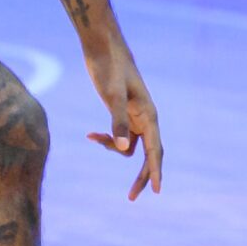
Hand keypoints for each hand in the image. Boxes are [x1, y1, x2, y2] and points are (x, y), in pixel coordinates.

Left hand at [82, 38, 162, 199]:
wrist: (102, 47)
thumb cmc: (109, 68)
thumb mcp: (111, 95)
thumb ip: (117, 121)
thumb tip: (123, 149)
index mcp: (149, 115)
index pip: (155, 150)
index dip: (156, 172)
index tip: (157, 191)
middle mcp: (146, 119)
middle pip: (149, 155)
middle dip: (141, 175)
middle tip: (130, 198)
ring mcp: (135, 117)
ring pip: (130, 146)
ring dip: (112, 149)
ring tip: (93, 136)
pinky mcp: (122, 114)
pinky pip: (119, 137)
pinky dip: (106, 139)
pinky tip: (89, 134)